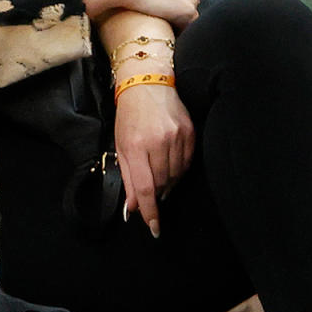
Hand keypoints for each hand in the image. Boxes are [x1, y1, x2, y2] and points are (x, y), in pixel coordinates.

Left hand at [115, 85, 194, 237]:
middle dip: (156, 195)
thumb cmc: (130, 116)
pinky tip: (171, 166)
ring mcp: (177, 136)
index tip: (154, 228)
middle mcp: (158, 141)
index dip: (150, 211)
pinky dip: (179, 170)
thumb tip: (133, 207)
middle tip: (152, 194)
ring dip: (168, 183)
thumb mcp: (121, 146)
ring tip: (159, 176)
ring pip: (176, 176)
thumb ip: (127, 178)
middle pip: (162, 184)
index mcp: (136, 145)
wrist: (147, 83)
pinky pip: (187, 163)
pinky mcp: (190, 132)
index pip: (145, 188)